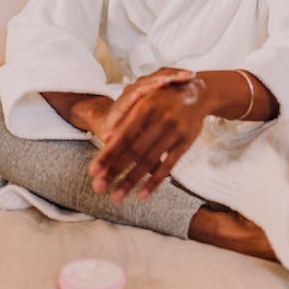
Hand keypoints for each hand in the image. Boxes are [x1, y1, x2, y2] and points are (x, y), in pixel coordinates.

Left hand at [88, 77, 206, 201]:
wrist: (195, 92)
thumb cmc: (162, 97)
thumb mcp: (144, 100)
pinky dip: (154, 182)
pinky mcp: (186, 143)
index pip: (123, 135)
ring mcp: (175, 132)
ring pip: (150, 161)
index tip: (93, 170)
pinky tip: (142, 195)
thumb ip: (126, 117)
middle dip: (115, 171)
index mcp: (146, 107)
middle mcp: (161, 119)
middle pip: (134, 151)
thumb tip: (107, 138)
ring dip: (131, 181)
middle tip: (98, 187)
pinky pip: (168, 166)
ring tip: (116, 196)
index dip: (108, 154)